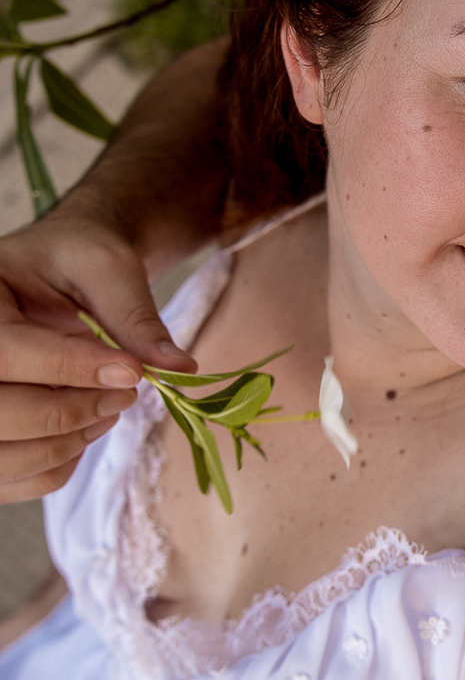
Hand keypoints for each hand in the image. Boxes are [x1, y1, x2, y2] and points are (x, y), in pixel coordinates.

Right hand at [0, 211, 195, 502]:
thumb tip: (177, 367)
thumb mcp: (109, 267)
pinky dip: (57, 464)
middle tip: (127, 389)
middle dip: (71, 411)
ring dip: (67, 442)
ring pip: (2, 455)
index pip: (4, 352)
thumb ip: (135, 315)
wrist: (64, 270)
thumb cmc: (81, 256)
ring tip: (111, 403)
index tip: (132, 371)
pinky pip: (11, 478)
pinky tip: (88, 424)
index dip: (69, 369)